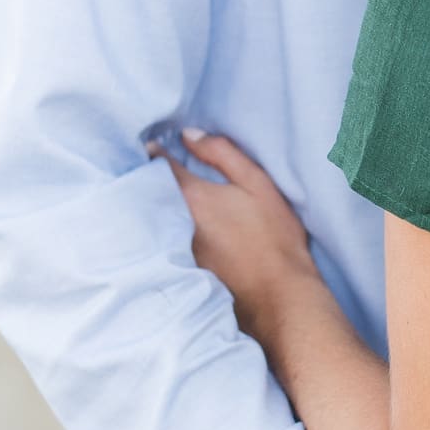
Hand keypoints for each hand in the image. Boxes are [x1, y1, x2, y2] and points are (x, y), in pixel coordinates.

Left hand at [149, 128, 316, 346]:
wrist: (278, 295)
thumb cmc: (274, 237)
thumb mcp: (257, 184)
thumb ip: (222, 154)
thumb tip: (189, 134)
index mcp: (191, 196)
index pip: (159, 164)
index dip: (156, 150)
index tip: (155, 143)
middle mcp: (174, 221)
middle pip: (151, 190)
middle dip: (151, 176)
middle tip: (154, 164)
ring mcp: (174, 247)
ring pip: (156, 215)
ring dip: (158, 203)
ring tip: (165, 193)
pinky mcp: (181, 267)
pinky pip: (164, 238)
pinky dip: (167, 228)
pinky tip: (180, 227)